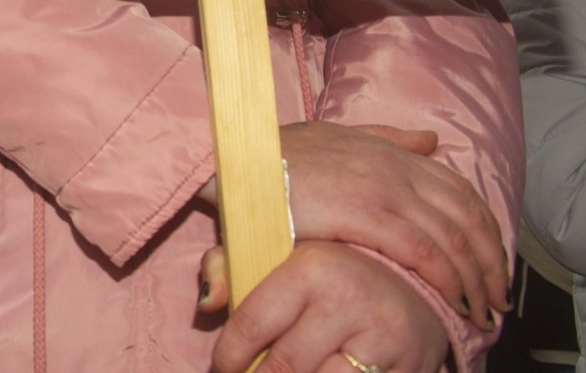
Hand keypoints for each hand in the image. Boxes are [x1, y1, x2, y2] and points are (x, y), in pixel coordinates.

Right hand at [197, 122, 508, 328]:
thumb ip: (382, 139)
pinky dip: (448, 279)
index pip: (458, 187)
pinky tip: (454, 300)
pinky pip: (425, 251)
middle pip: (466, 214)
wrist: (235, 162)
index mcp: (389, 150)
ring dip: (476, 277)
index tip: (490, 257)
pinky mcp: (369, 214)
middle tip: (495, 293)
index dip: (483, 225)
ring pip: (453, 237)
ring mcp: (385, 189)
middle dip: (490, 258)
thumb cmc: (273, 155)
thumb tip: (430, 140)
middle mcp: (395, 167)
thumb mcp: (331, 136)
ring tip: (481, 308)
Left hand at [201, 241, 449, 372]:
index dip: (228, 357)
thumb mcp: (280, 257)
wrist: (412, 283)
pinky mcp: (409, 370)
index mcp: (312, 268)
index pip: (252, 324)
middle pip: (285, 367)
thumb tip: (207, 304)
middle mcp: (349, 302)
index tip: (222, 368)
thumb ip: (229, 269)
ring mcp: (384, 341)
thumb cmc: (329, 275)